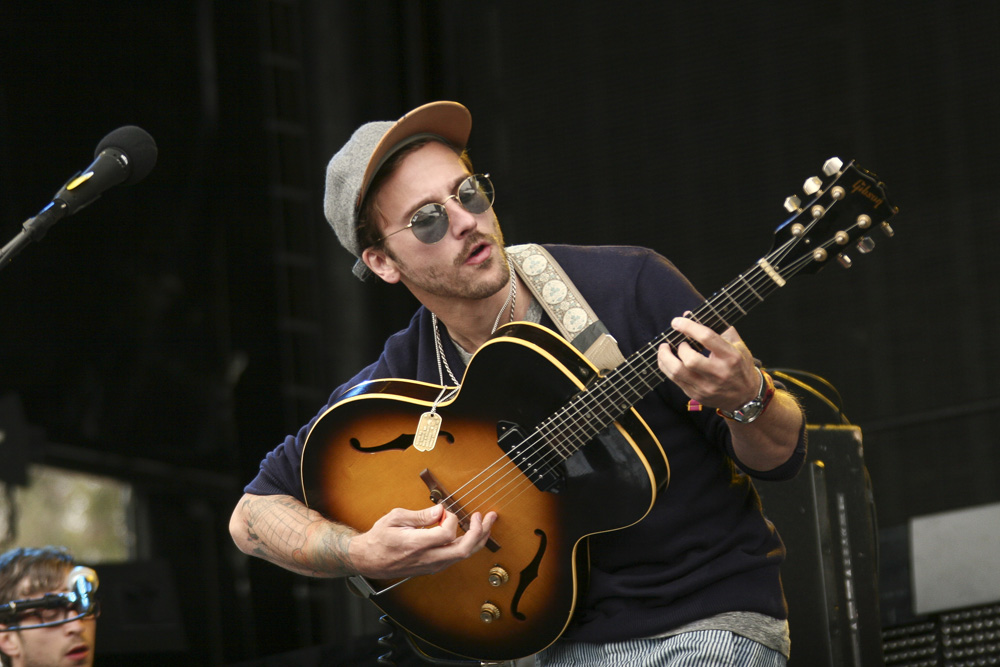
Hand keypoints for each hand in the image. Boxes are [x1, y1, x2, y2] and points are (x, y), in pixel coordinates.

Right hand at [350, 504, 497, 578]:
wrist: (369, 560)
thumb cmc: (379, 538)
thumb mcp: (395, 518)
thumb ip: (420, 515)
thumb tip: (440, 510)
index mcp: (416, 545)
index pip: (447, 534)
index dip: (452, 519)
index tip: (446, 511)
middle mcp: (427, 558)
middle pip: (464, 550)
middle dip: (480, 532)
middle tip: (485, 516)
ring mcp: (432, 565)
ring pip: (463, 555)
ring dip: (478, 538)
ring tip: (485, 523)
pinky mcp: (434, 567)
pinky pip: (456, 557)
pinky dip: (468, 544)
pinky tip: (471, 533)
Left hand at [656, 316, 757, 410]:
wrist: (746, 396)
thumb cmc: (740, 366)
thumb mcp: (737, 345)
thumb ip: (717, 327)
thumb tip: (689, 315)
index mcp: (731, 356)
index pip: (707, 338)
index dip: (688, 327)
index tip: (677, 322)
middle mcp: (719, 373)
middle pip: (690, 359)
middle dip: (679, 347)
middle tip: (678, 342)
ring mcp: (707, 386)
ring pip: (678, 372)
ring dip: (665, 357)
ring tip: (664, 349)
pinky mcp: (697, 395)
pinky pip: (675, 380)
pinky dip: (667, 368)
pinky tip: (667, 360)